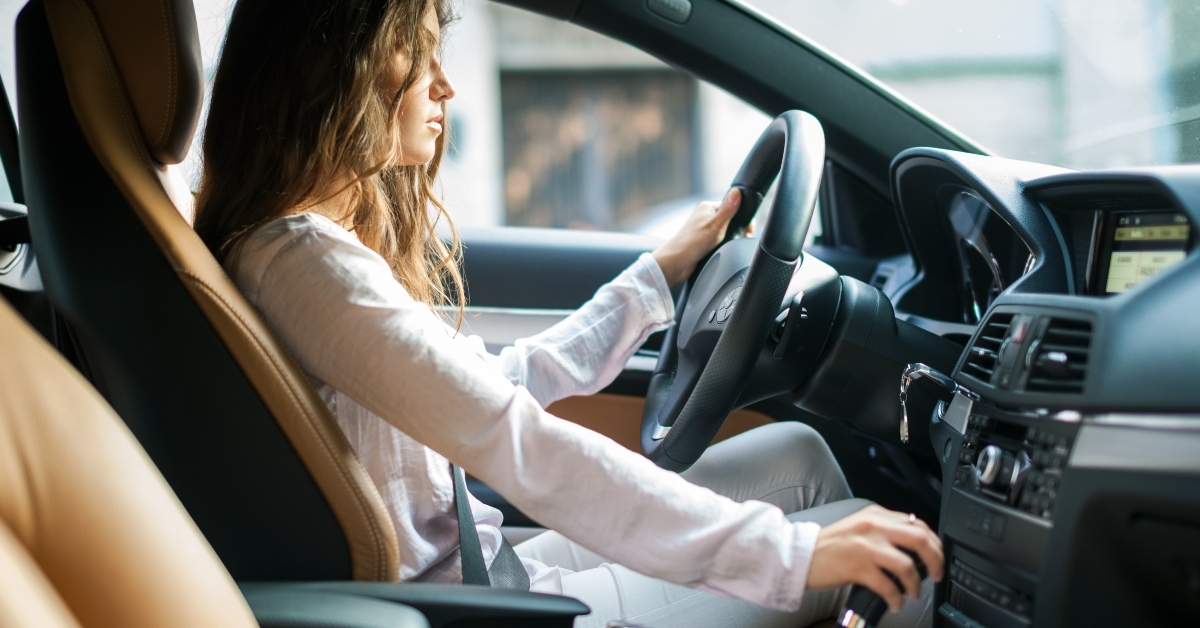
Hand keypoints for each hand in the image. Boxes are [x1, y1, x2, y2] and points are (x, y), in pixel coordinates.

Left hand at [651, 188, 742, 285]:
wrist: (677, 263)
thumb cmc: (692, 243)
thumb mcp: (715, 225)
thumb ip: (728, 209)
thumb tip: (737, 191)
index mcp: (707, 208)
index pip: (731, 205)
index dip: (741, 216)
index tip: (748, 227)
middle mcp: (705, 217)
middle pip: (729, 219)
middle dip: (737, 228)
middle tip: (742, 237)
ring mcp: (704, 229)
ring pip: (725, 231)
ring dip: (730, 238)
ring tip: (731, 244)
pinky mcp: (704, 242)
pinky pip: (719, 241)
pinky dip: (723, 245)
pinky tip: (724, 249)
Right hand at [806, 505, 943, 610]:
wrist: (801, 555)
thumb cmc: (829, 546)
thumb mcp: (859, 527)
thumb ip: (883, 530)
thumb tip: (912, 546)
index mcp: (875, 515)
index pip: (917, 524)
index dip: (934, 543)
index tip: (937, 557)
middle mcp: (873, 526)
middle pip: (920, 539)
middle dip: (935, 560)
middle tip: (936, 575)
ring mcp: (866, 546)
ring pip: (907, 565)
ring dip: (915, 584)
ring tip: (912, 593)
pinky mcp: (857, 566)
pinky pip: (888, 585)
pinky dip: (896, 598)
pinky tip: (894, 602)